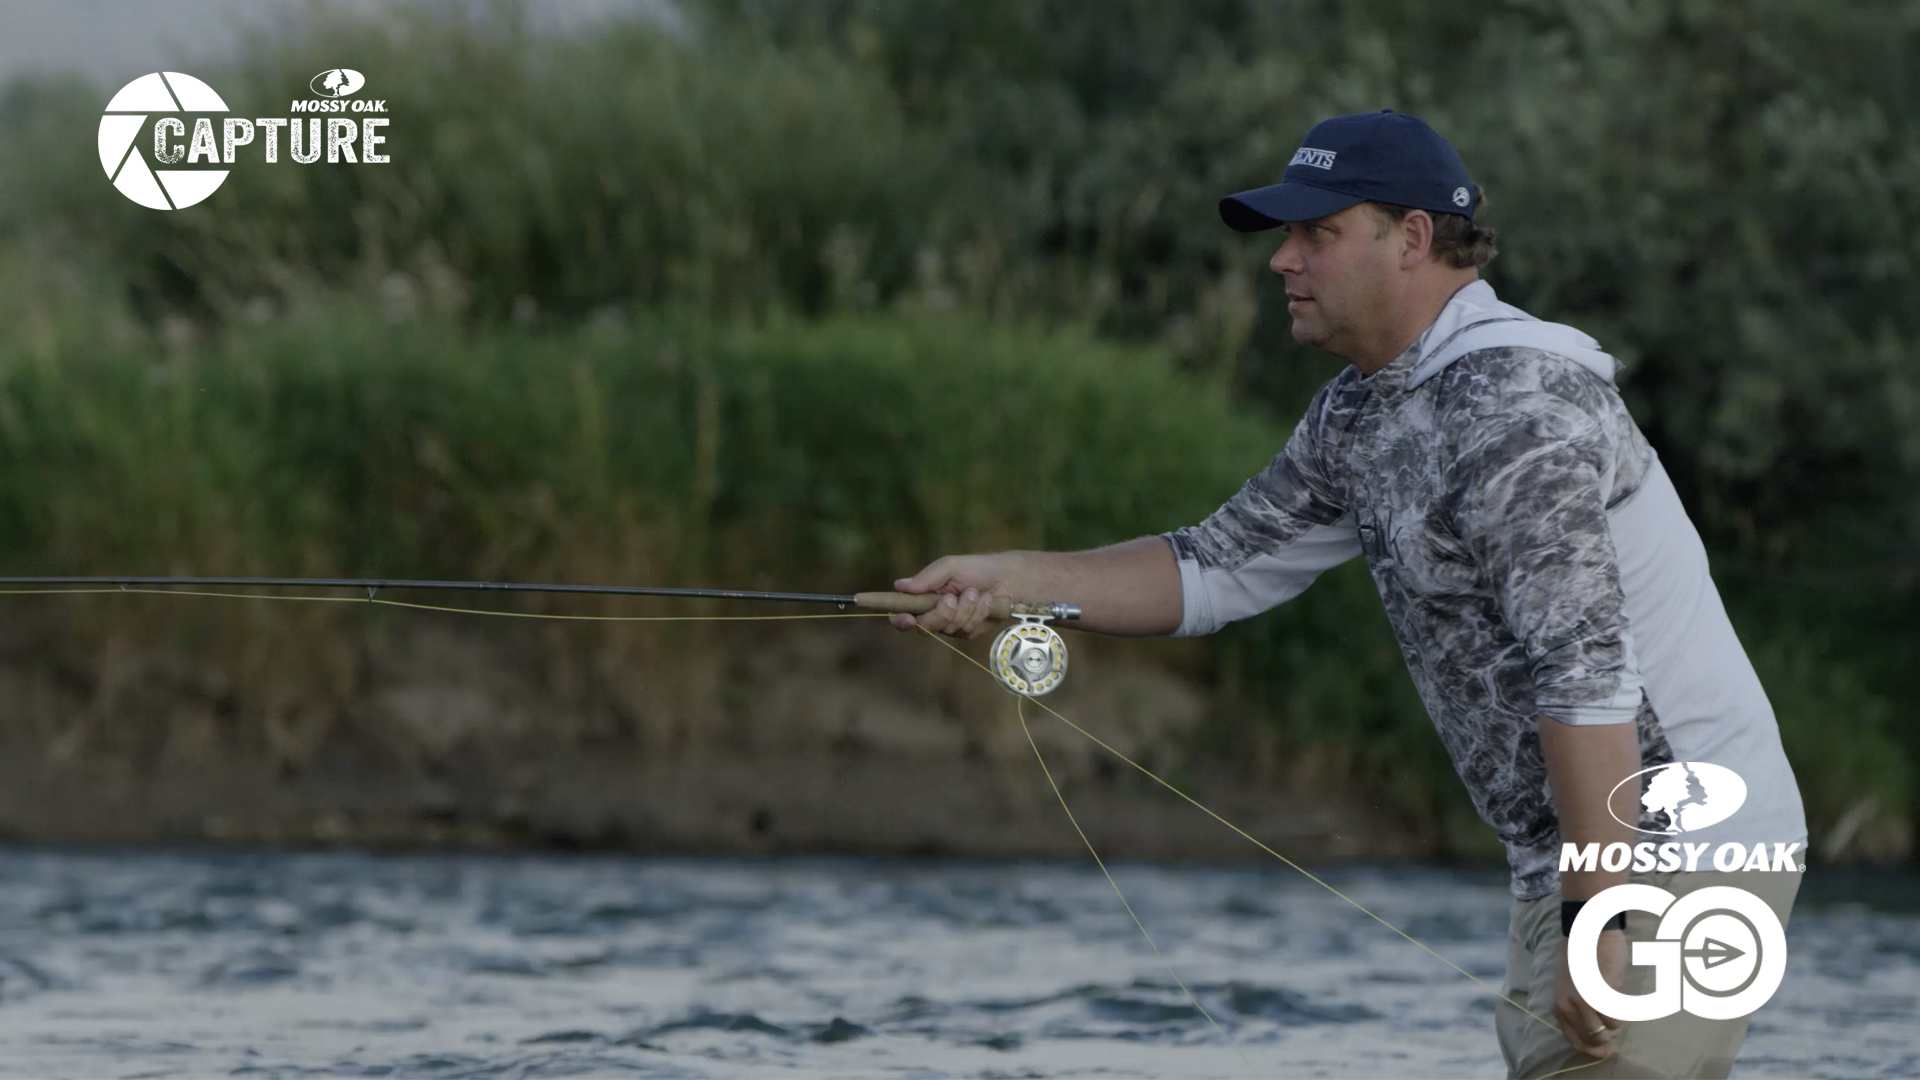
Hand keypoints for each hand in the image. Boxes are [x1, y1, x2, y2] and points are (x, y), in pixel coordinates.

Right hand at [889, 554, 1011, 637]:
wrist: (1008, 578)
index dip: (901, 620)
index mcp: (924, 596)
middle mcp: (934, 613)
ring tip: (974, 592)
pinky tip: (986, 601)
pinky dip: (977, 613)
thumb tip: (898, 585)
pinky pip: (966, 630)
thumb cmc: (976, 569)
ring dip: (964, 609)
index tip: (907, 617)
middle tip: (952, 597)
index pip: (903, 614)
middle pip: (924, 627)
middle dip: (940, 613)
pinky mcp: (968, 631)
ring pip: (947, 629)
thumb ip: (925, 578)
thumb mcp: (949, 567)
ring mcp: (951, 625)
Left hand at [1554, 927, 1626, 1057]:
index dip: (1591, 1049)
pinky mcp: (1601, 995)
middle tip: (1615, 1036)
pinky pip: (1615, 1020)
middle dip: (1606, 1043)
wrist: (1589, 930)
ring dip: (1614, 1027)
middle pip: (1591, 1040)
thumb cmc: (1580, 954)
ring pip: (1605, 1033)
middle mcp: (1568, 1007)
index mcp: (1558, 1005)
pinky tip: (1621, 1004)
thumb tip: (1593, 1029)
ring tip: (1617, 1013)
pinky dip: (1621, 1016)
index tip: (1605, 1049)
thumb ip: (1576, 1006)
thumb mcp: (1569, 984)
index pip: (1574, 1040)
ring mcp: (1584, 1002)